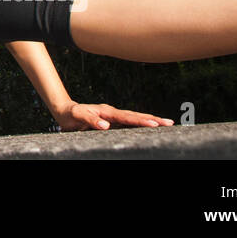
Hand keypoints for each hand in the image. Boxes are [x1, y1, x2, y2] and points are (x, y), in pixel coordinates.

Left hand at [52, 100, 174, 131]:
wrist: (66, 111)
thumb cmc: (72, 114)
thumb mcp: (78, 116)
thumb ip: (91, 120)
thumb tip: (106, 126)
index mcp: (107, 112)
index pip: (128, 117)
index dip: (142, 121)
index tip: (155, 124)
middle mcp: (113, 113)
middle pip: (136, 116)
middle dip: (153, 119)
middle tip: (170, 123)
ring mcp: (114, 116)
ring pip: (135, 118)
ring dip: (150, 120)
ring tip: (166, 123)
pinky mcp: (113, 120)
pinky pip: (130, 122)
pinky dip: (142, 123)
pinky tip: (151, 126)